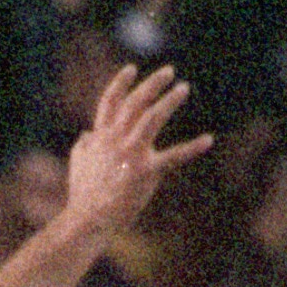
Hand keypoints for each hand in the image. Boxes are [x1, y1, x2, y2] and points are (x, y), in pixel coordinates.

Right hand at [55, 63, 210, 245]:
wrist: (88, 218)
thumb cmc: (83, 194)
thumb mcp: (77, 163)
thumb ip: (83, 145)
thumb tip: (87, 134)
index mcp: (100, 136)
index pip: (110, 101)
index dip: (121, 83)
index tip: (132, 68)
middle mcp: (115, 139)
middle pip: (135, 102)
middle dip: (152, 84)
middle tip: (169, 71)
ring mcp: (131, 153)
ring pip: (152, 118)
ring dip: (169, 101)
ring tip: (183, 88)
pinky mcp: (146, 171)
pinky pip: (173, 156)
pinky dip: (192, 148)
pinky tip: (208, 139)